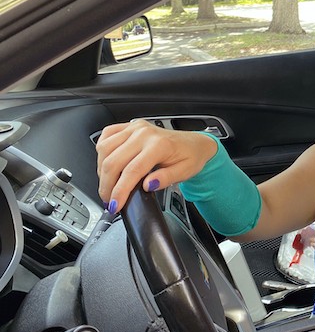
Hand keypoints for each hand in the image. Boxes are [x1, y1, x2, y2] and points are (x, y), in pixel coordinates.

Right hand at [95, 119, 216, 213]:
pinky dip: (102, 152)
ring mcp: (135, 128)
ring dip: (102, 171)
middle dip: (107, 185)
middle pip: (113, 161)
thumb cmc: (190, 156)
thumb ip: (167, 178)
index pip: (132, 170)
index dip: (120, 191)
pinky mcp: (129, 126)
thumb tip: (148, 184)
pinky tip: (107, 164)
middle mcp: (144, 134)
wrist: (194, 143)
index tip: (115, 205)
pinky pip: (106, 135)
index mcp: (159, 144)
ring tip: (109, 185)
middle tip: (109, 200)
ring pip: (105, 149)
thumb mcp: (185, 171)